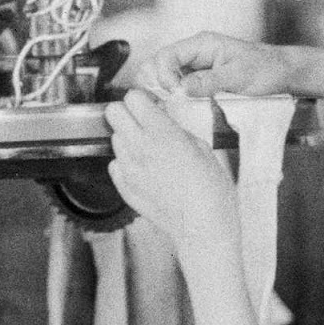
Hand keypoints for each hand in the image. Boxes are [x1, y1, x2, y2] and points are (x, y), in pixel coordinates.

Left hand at [106, 89, 238, 258]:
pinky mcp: (124, 187)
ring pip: (114, 138)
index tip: (152, 106)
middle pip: (113, 112)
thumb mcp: (202, 147)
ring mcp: (129, 169)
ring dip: (128, 139)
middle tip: (143, 122)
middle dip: (127, 113)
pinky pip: (115, 164)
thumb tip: (164, 121)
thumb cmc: (210, 190)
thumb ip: (177, 129)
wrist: (203, 226)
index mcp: (162, 133)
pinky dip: (126, 163)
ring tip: (149, 151)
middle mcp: (139, 148)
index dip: (143, 99)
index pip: (133, 97)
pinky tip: (145, 170)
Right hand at [129, 30, 298, 100]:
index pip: (167, 55)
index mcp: (202, 44)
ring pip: (165, 78)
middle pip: (158, 64)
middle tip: (168, 103)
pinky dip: (175, 99)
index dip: (163, 75)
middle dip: (156, 83)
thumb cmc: (265, 69)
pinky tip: (181, 110)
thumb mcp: (239, 76)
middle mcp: (194, 54)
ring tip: (173, 108)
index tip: (175, 94)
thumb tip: (182, 89)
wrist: (282, 73)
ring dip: (164, 93)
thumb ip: (210, 81)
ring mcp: (195, 68)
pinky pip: (179, 89)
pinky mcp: (200, 83)